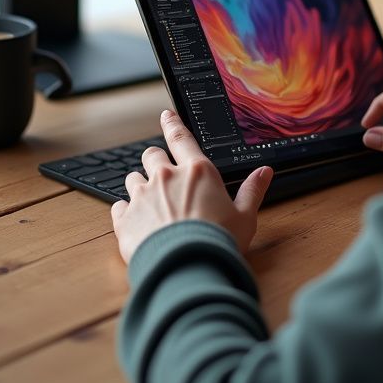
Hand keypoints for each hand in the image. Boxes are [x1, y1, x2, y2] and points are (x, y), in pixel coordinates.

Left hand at [110, 109, 272, 263]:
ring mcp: (142, 196)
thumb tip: (265, 172)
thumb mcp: (244, 216)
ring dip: (140, 186)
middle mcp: (166, 177)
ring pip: (132, 178)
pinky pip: (118, 207)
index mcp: (197, 171)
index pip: (180, 137)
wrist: (186, 268)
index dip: (173, 123)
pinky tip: (135, 222)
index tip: (166, 115)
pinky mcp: (124, 219)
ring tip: (150, 203)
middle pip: (152, 155)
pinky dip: (125, 212)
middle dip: (155, 161)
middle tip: (163, 176)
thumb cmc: (218, 241)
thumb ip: (252, 190)